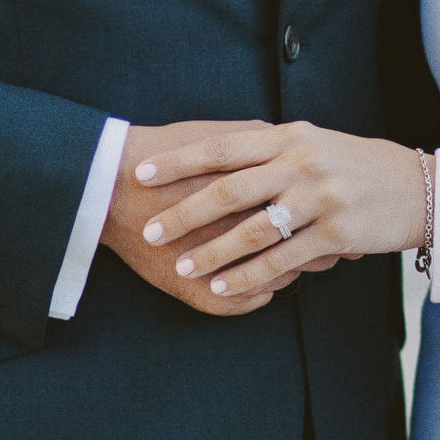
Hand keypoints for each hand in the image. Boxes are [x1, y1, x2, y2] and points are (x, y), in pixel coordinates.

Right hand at [101, 121, 308, 316]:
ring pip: (278, 279)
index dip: (323, 215)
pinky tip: (261, 282)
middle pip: (300, 250)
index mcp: (257, 193)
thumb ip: (260, 140)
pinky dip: (258, 293)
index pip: (308, 212)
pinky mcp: (201, 292)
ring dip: (289, 271)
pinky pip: (248, 301)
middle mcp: (245, 233)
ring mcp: (224, 268)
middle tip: (328, 250)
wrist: (110, 186)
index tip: (329, 216)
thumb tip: (291, 147)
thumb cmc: (167, 156)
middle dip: (318, 250)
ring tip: (294, 264)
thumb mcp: (220, 138)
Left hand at [135, 121, 428, 304]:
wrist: (416, 187)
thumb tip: (216, 153)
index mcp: (290, 137)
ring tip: (181, 265)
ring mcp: (320, 198)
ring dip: (212, 251)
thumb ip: (270, 149)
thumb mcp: (313, 144)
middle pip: (230, 190)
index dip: (179, 161)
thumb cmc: (354, 165)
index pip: (222, 147)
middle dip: (185, 211)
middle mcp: (302, 163)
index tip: (142, 173)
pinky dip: (248, 276)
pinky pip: (282, 259)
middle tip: (151, 228)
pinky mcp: (336, 233)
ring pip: (253, 230)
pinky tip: (222, 287)